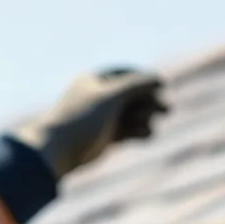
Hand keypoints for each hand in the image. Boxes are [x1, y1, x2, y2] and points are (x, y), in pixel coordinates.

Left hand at [14, 67, 168, 179]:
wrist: (58, 149)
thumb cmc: (81, 118)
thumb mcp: (111, 97)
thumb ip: (136, 86)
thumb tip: (159, 78)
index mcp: (94, 81)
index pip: (126, 74)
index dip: (145, 79)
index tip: (161, 86)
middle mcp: (99, 97)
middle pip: (132, 95)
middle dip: (149, 102)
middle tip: (166, 110)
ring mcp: (102, 118)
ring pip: (132, 114)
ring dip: (145, 118)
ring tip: (148, 127)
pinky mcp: (106, 137)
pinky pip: (128, 131)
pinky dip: (138, 132)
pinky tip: (146, 136)